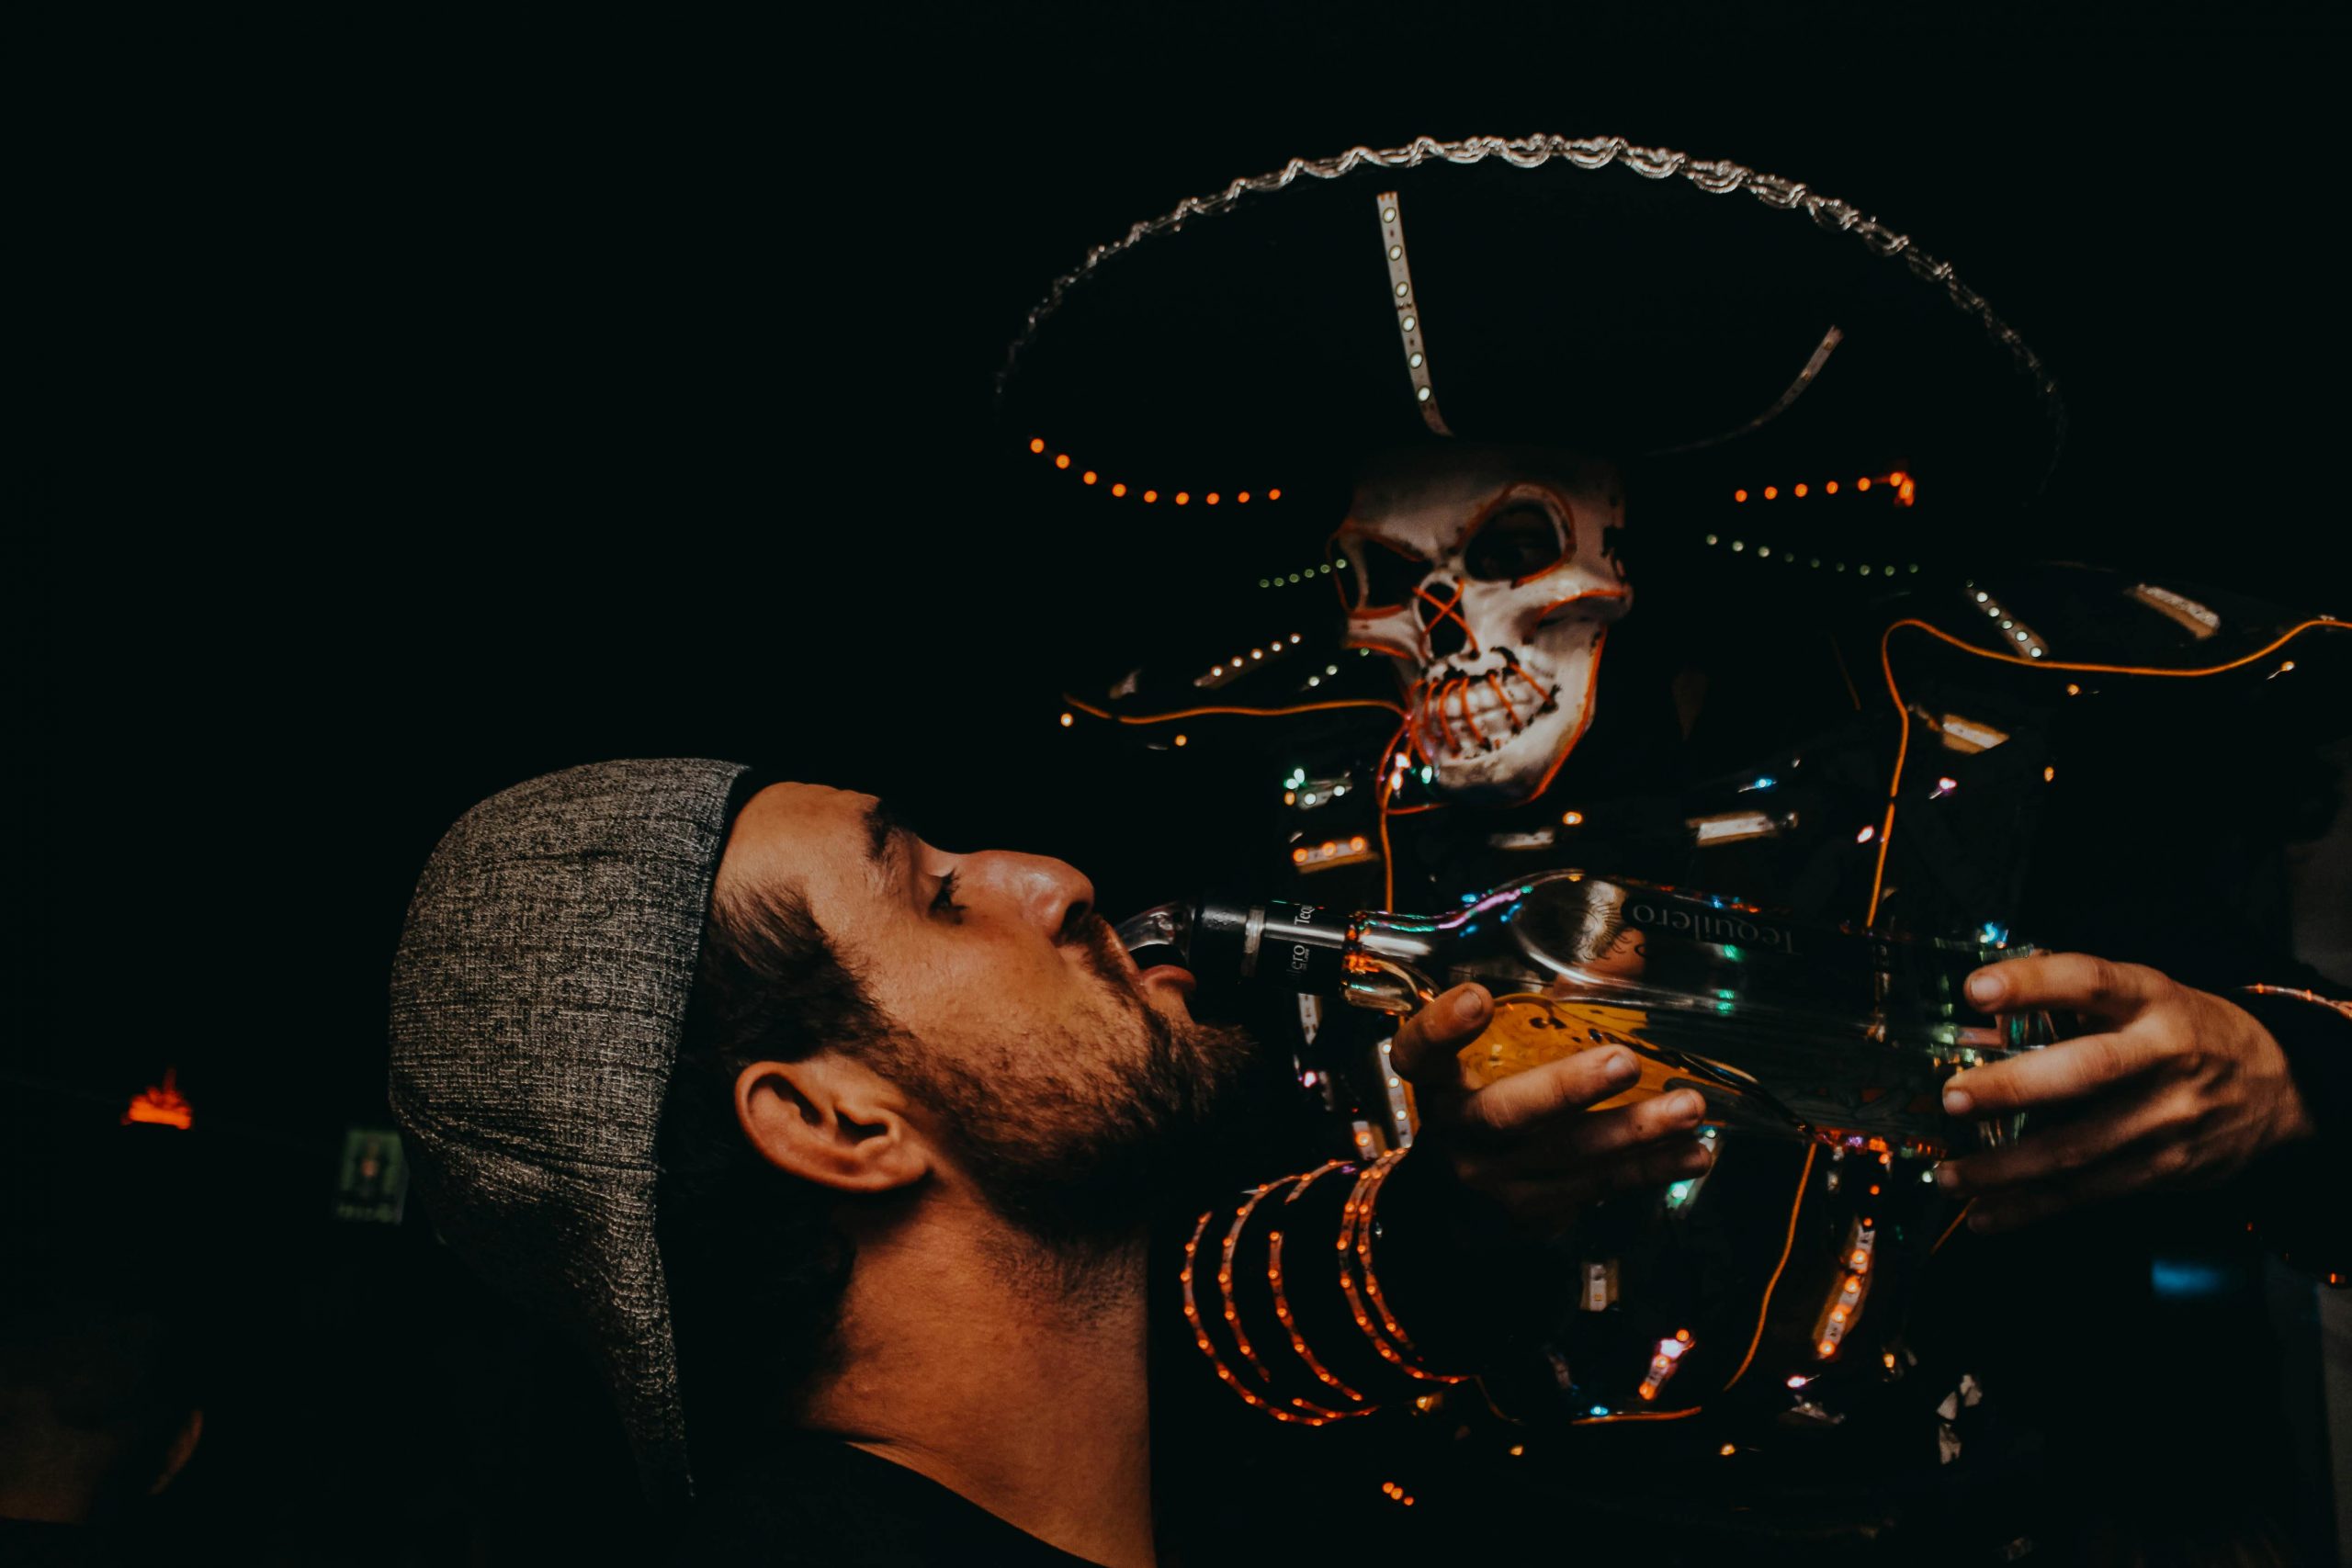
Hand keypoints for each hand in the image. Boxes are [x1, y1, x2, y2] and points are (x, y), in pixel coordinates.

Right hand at [1387, 982, 1713, 1238]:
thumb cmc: (1484, 1101)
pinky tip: (1692, 1154)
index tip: (1477, 996)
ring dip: (1633, 1132)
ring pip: (1565, 1156)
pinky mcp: (1533, 1214)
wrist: (1452, 1203)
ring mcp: (1495, 1179)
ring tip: (1688, 1107)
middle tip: (1624, 1062)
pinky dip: (1648, 1170)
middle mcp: (1459, 1133)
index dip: (1441, 1027)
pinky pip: (1595, 1189)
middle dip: (1568, 1088)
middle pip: (1505, 1113)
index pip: (1420, 1054)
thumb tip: (1630, 953)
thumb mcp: (1496, 1053)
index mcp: (1437, 1083)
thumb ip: (1552, 1004)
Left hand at [1936, 953, 2316, 1232]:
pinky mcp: (2165, 1170)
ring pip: (2079, 1147)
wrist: (2276, 1088)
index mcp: (2151, 1000)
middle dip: (2015, 1088)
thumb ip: (2071, 1004)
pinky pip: (2088, 1193)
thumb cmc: (2184, 1032)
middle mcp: (2163, 1057)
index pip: (2089, 982)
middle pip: (2086, 1072)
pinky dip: (2030, 1208)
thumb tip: (1982, 1014)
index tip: (1976, 989)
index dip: (2034, 983)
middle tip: (1954, 1098)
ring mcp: (2167, 1118)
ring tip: (1949, 1175)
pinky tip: (1985, 1213)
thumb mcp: (2143, 997)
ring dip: (2005, 1168)